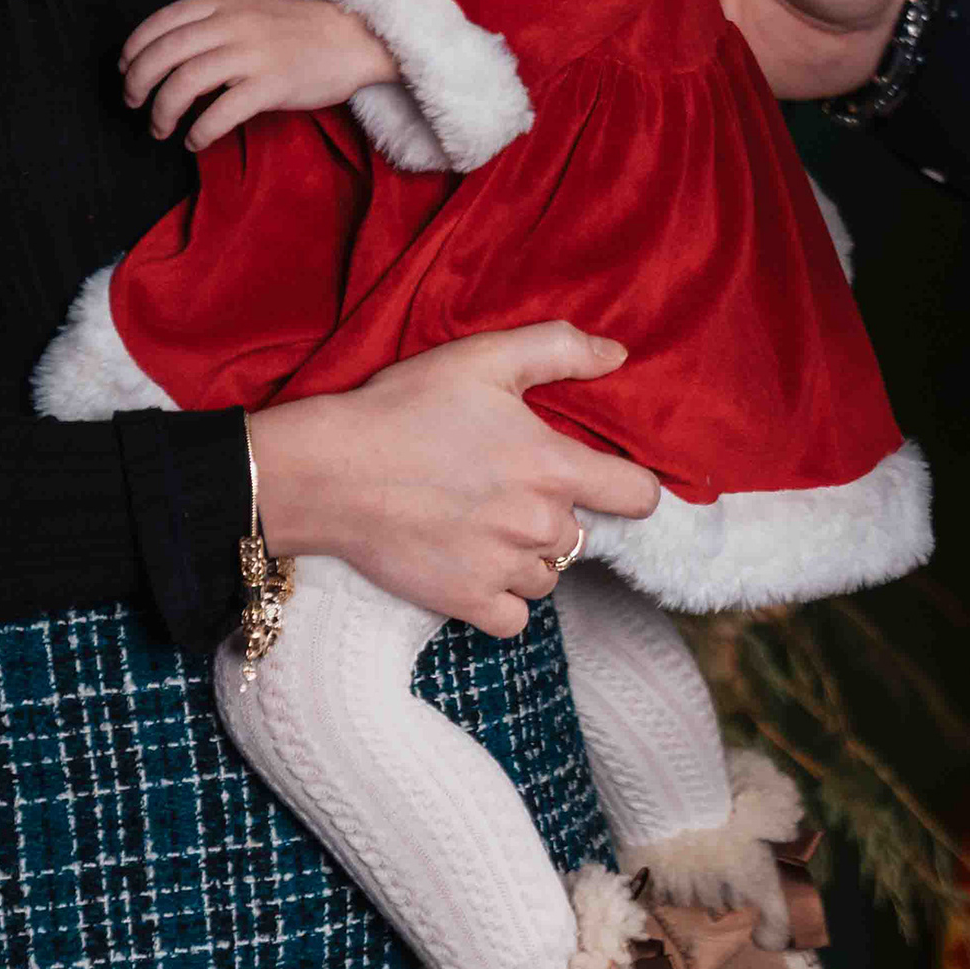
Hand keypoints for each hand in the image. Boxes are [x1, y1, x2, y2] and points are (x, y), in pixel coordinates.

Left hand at [120, 0, 396, 144]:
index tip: (125, 68)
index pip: (163, 20)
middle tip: (133, 104)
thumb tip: (168, 51)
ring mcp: (253, 53)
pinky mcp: (272, 84)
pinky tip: (194, 140)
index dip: (135, 47)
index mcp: (225, 3)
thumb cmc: (300, 31)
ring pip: (185, 83)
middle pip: (165, 53)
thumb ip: (213, 22)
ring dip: (162, 111)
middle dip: (138, 82)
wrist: (355, 39)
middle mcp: (234, 24)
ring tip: (159, 128)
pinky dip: (199, 131)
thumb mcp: (251, 9)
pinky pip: (221, 112)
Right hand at [250, 325, 665, 635]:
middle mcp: (538, 524)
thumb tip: (618, 355)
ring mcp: (503, 569)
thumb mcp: (484, 357)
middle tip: (505, 488)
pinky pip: (514, 619)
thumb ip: (560, 349)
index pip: (638, 496)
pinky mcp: (466, 602)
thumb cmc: (406, 408)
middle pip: (581, 534)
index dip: (630, 488)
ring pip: (548, 576)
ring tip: (483, 524)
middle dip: (555, 514)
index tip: (606, 482)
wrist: (332, 471)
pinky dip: (501, 600)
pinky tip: (475, 566)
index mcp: (553, 467)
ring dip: (528, 557)